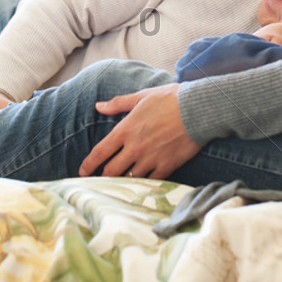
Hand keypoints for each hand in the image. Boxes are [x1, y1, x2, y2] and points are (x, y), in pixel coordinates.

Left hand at [80, 83, 200, 178]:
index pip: (99, 152)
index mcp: (125, 130)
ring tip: (121, 182)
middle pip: (111, 171)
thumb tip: (98, 106)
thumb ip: (118, 104)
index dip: (88, 165)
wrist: (198, 109)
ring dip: (123, 181)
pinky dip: (144, 183)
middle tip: (101, 179)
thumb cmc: (170, 99)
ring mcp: (150, 159)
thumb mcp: (141, 97)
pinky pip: (150, 182)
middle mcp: (134, 147)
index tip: (83, 171)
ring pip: (129, 179)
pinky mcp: (166, 166)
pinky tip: (141, 184)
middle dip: (103, 177)